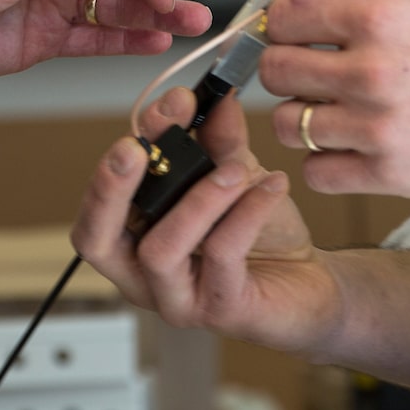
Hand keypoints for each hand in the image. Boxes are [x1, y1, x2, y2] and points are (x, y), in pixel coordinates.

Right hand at [71, 87, 337, 350]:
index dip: (118, 157)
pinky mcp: (220, 312)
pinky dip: (245, 212)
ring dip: (197, 199)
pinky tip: (273, 185)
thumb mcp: (234, 175)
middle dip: (110, 188)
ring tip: (235, 170)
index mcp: (134, 237)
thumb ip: (218, 140)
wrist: (313, 282)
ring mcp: (178, 300)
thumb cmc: (263, 236)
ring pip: (160, 249)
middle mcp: (143, 275)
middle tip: (136, 146)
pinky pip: (222, 256)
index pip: (99, 203)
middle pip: (96, 240)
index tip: (167, 106)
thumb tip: (216, 97)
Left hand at [261, 0, 409, 200]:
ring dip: (302, 116)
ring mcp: (381, 127)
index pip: (284, 14)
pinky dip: (325, 161)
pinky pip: (316, 173)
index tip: (299, 31)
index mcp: (383, 13)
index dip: (282, 21)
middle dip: (285, 66)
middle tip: (314, 70)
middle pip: (274, 69)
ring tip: (335, 108)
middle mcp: (375, 70)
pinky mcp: (391, 175)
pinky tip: (352, 144)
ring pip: (286, 124)